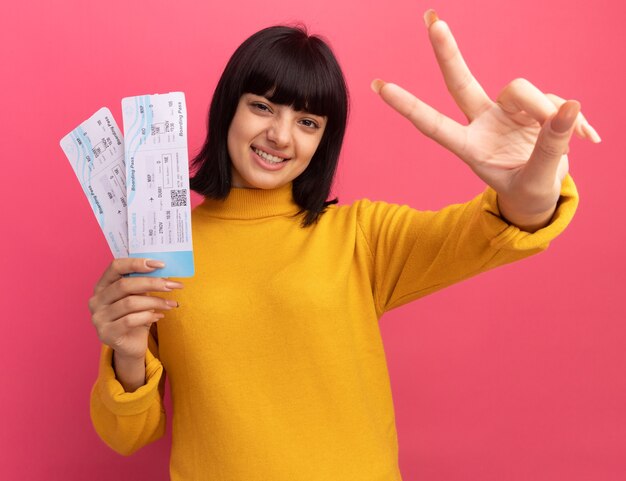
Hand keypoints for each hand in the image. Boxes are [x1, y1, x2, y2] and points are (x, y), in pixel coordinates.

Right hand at [89, 258, 181, 361]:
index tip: (160, 265)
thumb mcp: (139, 297)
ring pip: (130, 303)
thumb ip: (143, 284)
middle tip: (173, 285)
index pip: (116, 266)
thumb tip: (163, 270)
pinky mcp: (106, 333)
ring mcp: (99, 318)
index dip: (137, 263)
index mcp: (102, 285)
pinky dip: (148, 316)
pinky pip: (130, 320)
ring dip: (155, 301)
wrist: (130, 345)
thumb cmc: (135, 316)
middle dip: (153, 283)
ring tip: (171, 304)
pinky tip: (159, 316)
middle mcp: (96, 300)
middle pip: (125, 284)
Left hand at [371, 9, 599, 231]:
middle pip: (461, 81)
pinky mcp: (534, 106)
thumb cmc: (527, 192)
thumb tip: (569, 108)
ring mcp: (507, 112)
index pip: (433, 124)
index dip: (407, 105)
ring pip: (521, 89)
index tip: (378, 86)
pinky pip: (554, 100)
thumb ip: (550, 149)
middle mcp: (483, 123)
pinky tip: (590, 139)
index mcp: (469, 148)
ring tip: (568, 140)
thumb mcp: (535, 182)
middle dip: (447, 51)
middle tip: (432, 19)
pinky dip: (573, 120)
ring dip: (545, 111)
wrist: (541, 194)